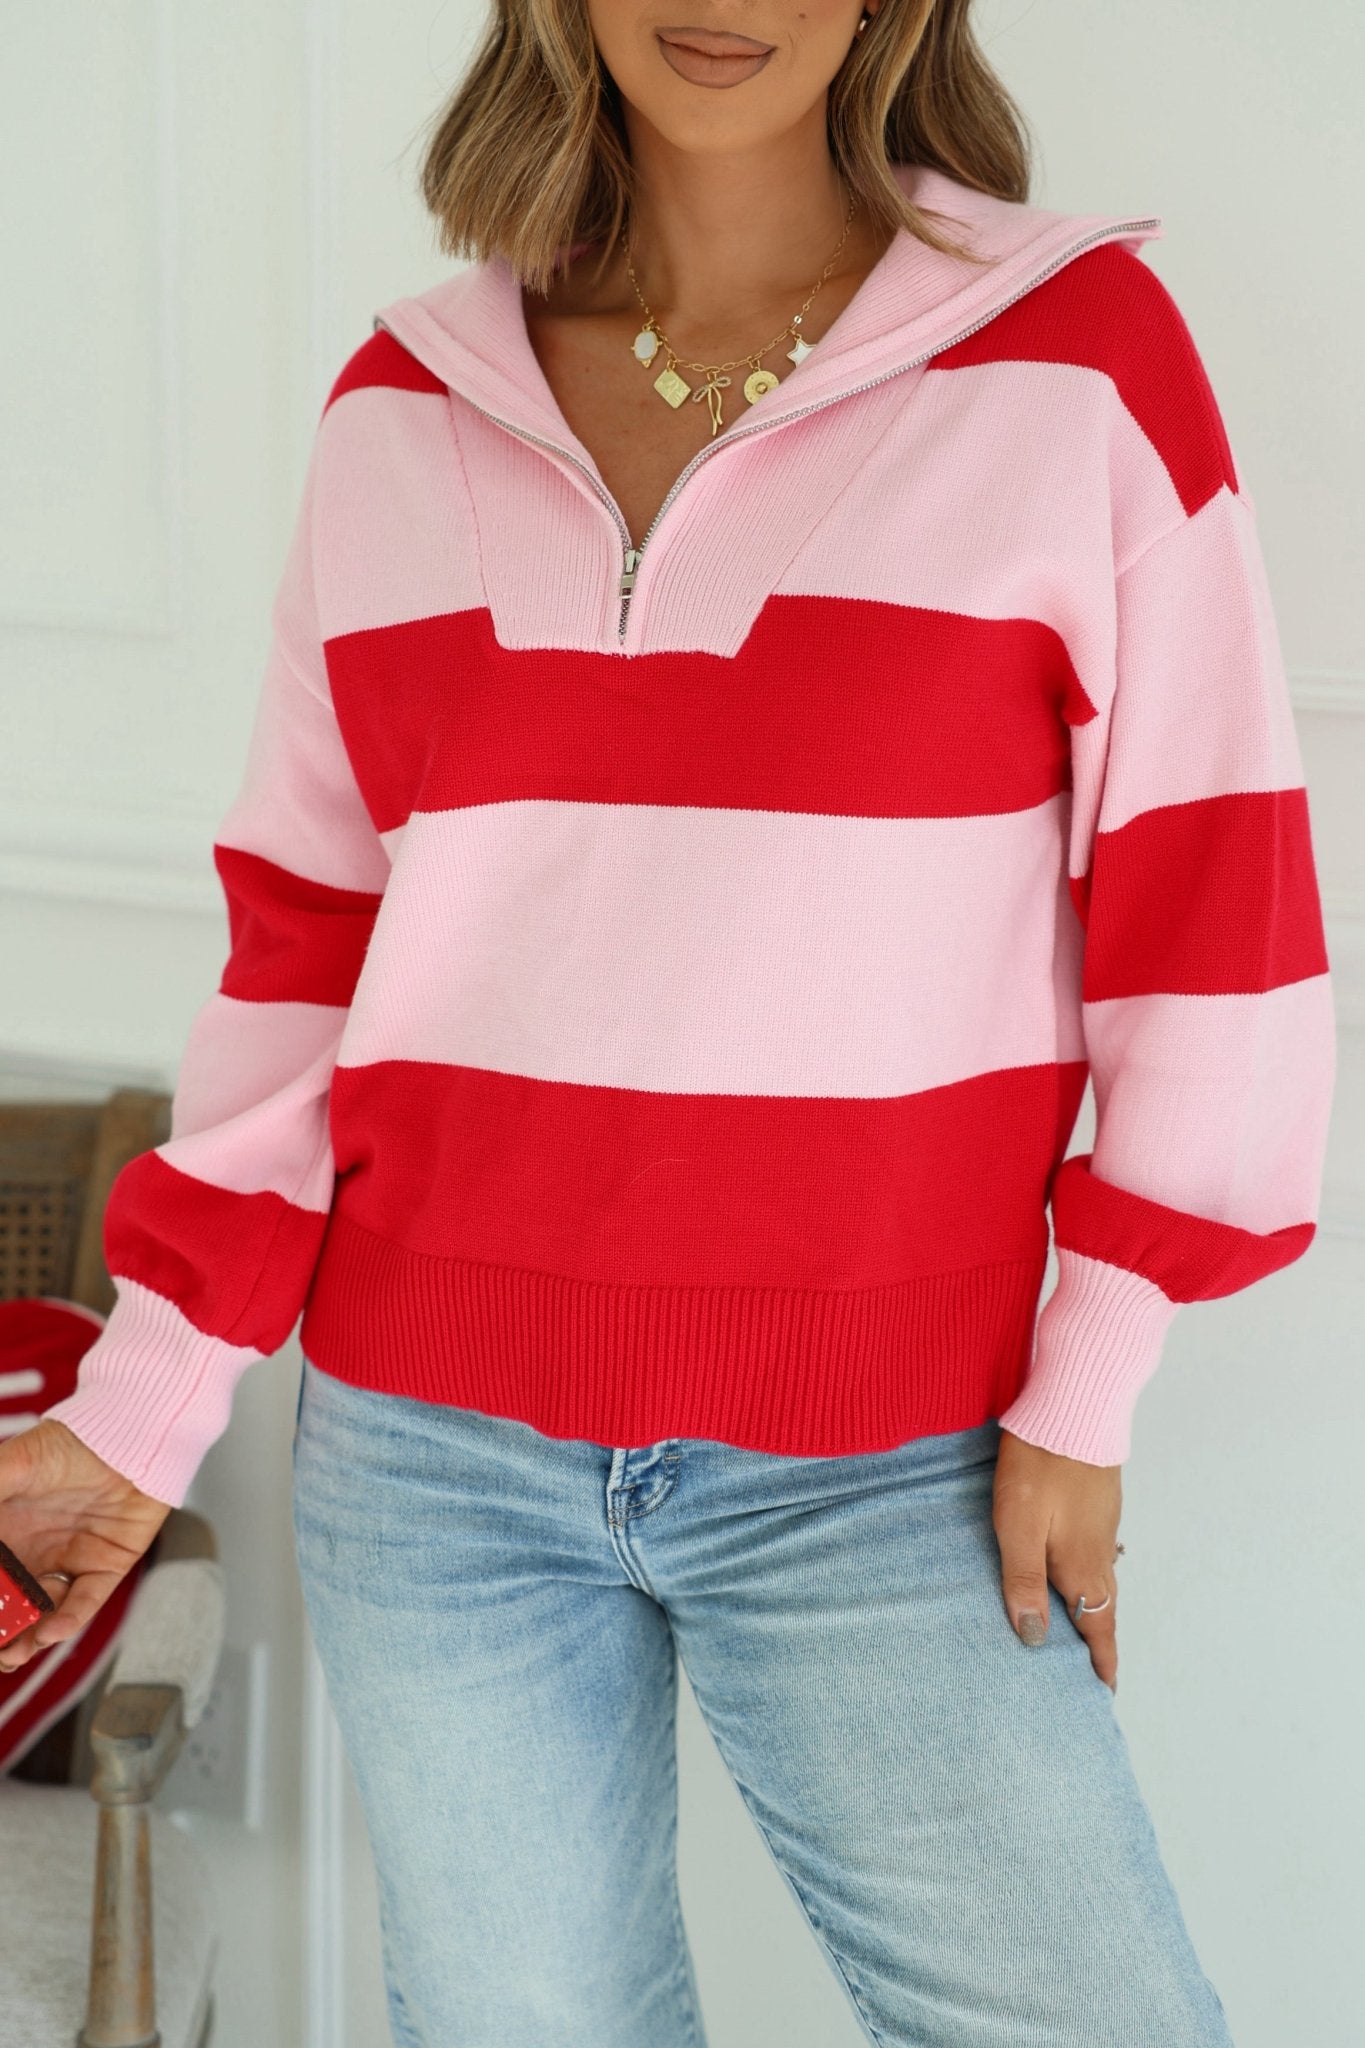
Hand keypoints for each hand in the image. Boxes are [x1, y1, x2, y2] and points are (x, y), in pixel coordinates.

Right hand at [0, 1419, 171, 1672]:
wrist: (131, 1434)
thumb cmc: (70, 1440)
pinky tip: (51, 1630)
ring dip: (28, 1636)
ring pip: (43, 1609)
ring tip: (13, 1655)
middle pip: (10, 1600)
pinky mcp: (107, 1564)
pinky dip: (68, 1618)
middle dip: (0, 1629)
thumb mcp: (12, 1466)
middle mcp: (35, 1549)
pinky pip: (85, 1599)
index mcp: (6, 1528)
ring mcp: (70, 1558)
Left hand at [993, 1427, 1121, 1693]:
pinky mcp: (1099, 1505)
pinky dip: (1089, 1575)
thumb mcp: (1017, 1528)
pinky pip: (1098, 1555)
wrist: (1072, 1410)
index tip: (1104, 1692)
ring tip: (1080, 1629)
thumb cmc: (1039, 1468)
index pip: (1097, 1629)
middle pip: (1103, 1610)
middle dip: (1097, 1642)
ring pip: (1101, 1581)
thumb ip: (1023, 1582)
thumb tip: (1033, 1638)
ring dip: (1094, 1608)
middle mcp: (1100, 1554)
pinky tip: (1072, 1569)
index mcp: (1081, 1569)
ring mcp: (1103, 1527)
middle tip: (1090, 1671)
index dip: (1100, 1663)